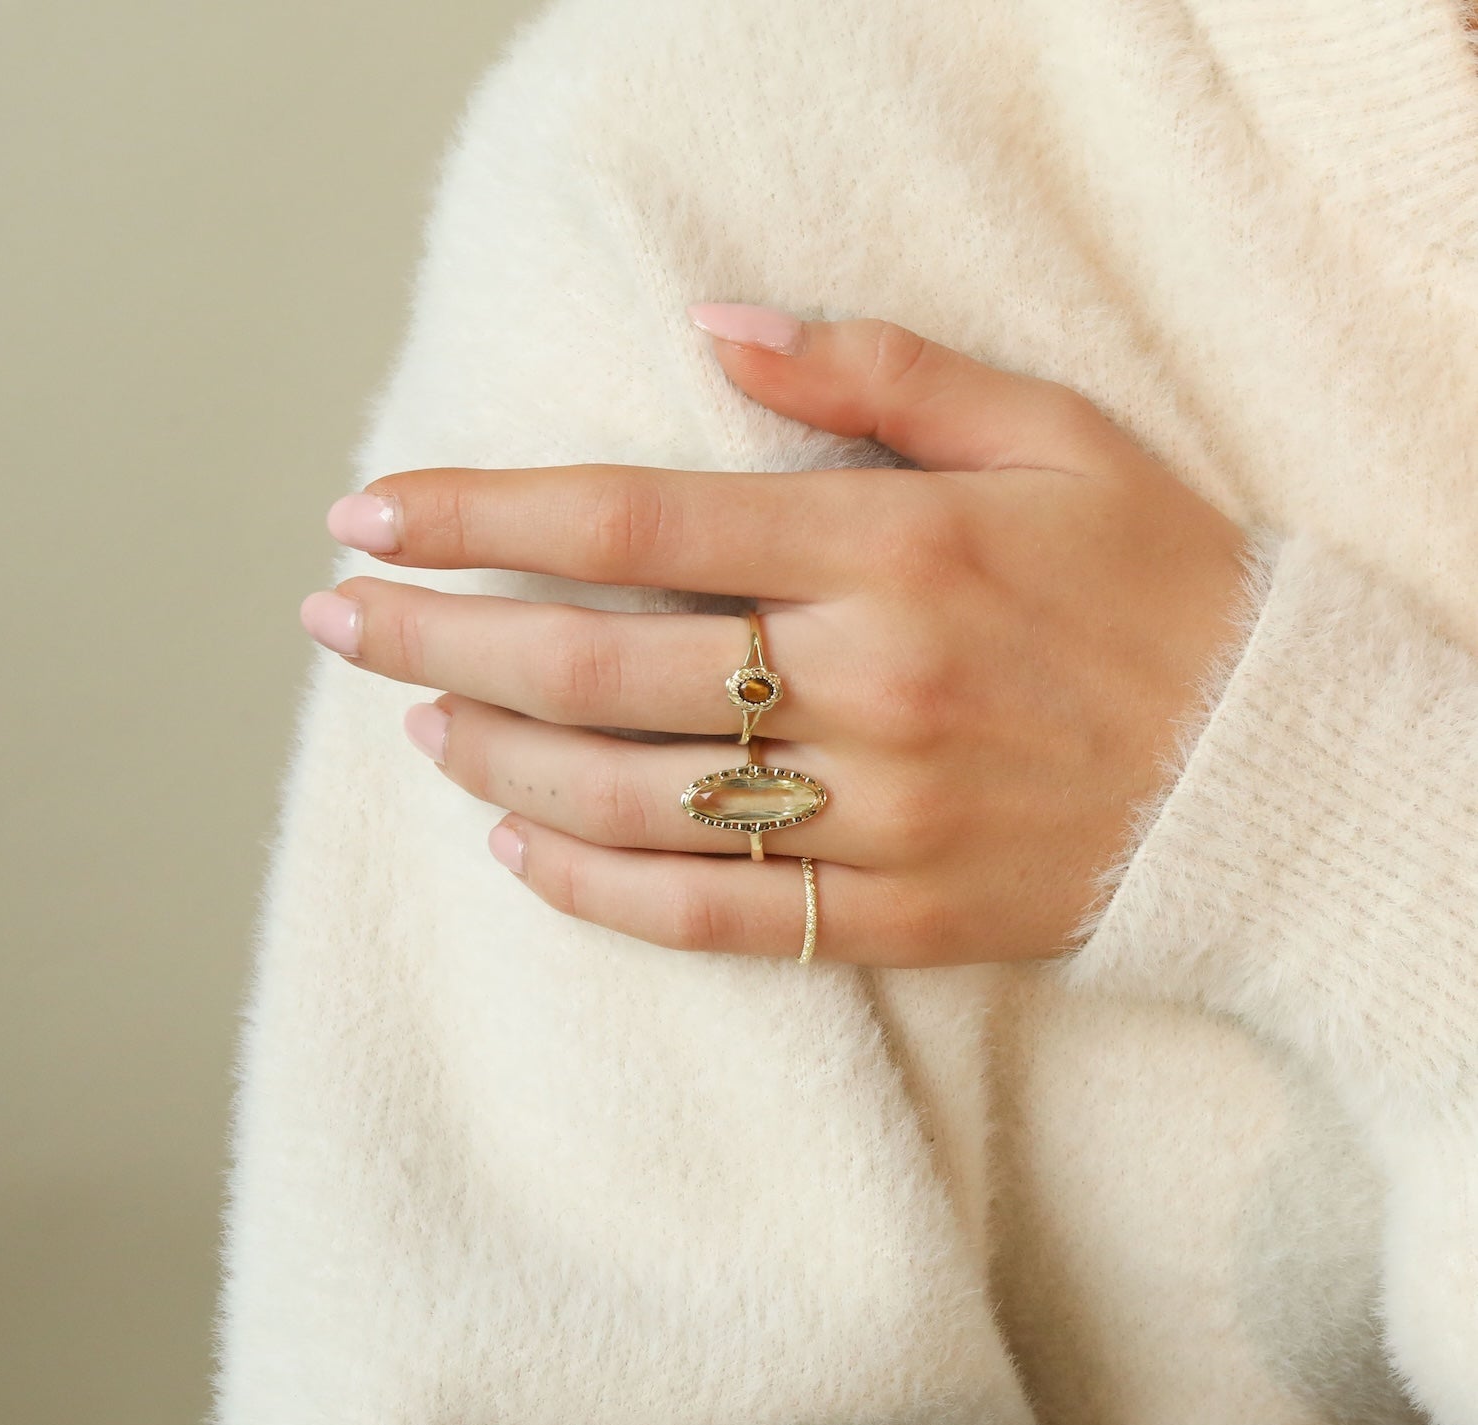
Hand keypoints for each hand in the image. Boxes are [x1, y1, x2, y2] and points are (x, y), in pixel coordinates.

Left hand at [298, 306, 1255, 966]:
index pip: (631, 518)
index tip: (371, 516)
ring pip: (632, 800)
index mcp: (891, 549)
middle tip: (337, 623)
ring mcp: (880, 814)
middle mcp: (868, 683)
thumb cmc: (1156, 581)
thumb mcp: (1051, 432)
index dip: (481, 515)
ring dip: (496, 761)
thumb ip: (880, 373)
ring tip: (417, 728)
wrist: (1265, 765)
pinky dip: (596, 891)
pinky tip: (517, 853)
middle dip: (438, 640)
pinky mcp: (900, 914)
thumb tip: (716, 328)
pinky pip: (716, 919)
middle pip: (595, 666)